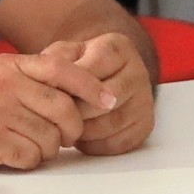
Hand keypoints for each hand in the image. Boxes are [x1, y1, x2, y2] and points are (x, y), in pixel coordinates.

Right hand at [0, 51, 95, 170]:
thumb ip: (32, 79)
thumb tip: (82, 91)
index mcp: (10, 66)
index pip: (62, 70)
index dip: (91, 87)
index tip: (110, 101)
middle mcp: (5, 85)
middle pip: (64, 110)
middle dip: (72, 130)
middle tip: (64, 138)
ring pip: (50, 138)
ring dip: (47, 149)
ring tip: (28, 145)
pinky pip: (30, 157)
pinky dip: (28, 161)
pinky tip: (12, 155)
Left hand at [41, 30, 153, 152]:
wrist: (108, 76)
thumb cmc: (81, 66)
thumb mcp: (66, 53)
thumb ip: (55, 61)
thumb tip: (48, 82)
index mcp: (118, 48)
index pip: (93, 70)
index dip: (69, 88)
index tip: (51, 96)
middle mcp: (138, 72)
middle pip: (104, 101)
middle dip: (75, 112)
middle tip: (55, 117)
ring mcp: (145, 100)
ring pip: (110, 124)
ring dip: (83, 131)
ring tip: (66, 126)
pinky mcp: (145, 125)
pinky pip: (118, 143)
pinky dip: (94, 145)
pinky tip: (82, 136)